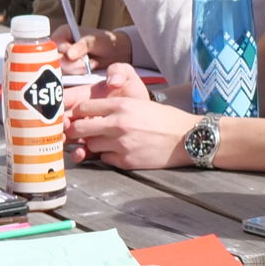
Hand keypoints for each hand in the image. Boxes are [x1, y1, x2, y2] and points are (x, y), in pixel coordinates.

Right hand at [56, 32, 133, 74]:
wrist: (113, 53)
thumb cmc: (102, 41)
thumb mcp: (94, 41)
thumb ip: (81, 46)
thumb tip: (69, 55)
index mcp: (61, 34)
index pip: (52, 45)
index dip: (63, 52)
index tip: (74, 55)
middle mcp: (57, 48)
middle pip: (54, 60)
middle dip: (71, 65)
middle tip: (85, 63)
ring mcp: (61, 61)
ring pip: (60, 71)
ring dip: (75, 71)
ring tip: (90, 65)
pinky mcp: (66, 72)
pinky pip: (66, 78)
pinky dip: (76, 77)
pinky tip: (86, 72)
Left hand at [70, 80, 201, 170]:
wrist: (188, 138)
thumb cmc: (166, 119)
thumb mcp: (140, 104)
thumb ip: (115, 108)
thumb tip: (91, 114)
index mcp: (122, 105)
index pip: (83, 107)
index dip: (77, 113)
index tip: (77, 117)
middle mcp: (118, 123)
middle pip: (79, 128)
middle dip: (76, 131)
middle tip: (79, 133)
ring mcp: (121, 143)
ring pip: (90, 145)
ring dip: (93, 144)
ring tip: (106, 142)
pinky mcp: (126, 161)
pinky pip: (104, 159)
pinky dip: (108, 156)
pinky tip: (121, 151)